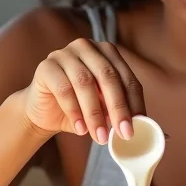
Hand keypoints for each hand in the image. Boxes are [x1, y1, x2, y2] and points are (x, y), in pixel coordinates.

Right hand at [23, 38, 144, 143]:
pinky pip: (63, 89)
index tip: (138, 127)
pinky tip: (80, 130)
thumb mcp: (104, 109)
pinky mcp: (46, 66)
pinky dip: (74, 112)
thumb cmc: (79, 108)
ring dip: (95, 114)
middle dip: (118, 108)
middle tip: (123, 133)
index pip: (127, 78)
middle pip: (108, 76)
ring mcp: (65, 54)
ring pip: (85, 82)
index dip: (134, 104)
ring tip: (100, 137)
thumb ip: (119, 110)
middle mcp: (87, 47)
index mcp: (107, 52)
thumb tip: (141, 123)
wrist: (44, 113)